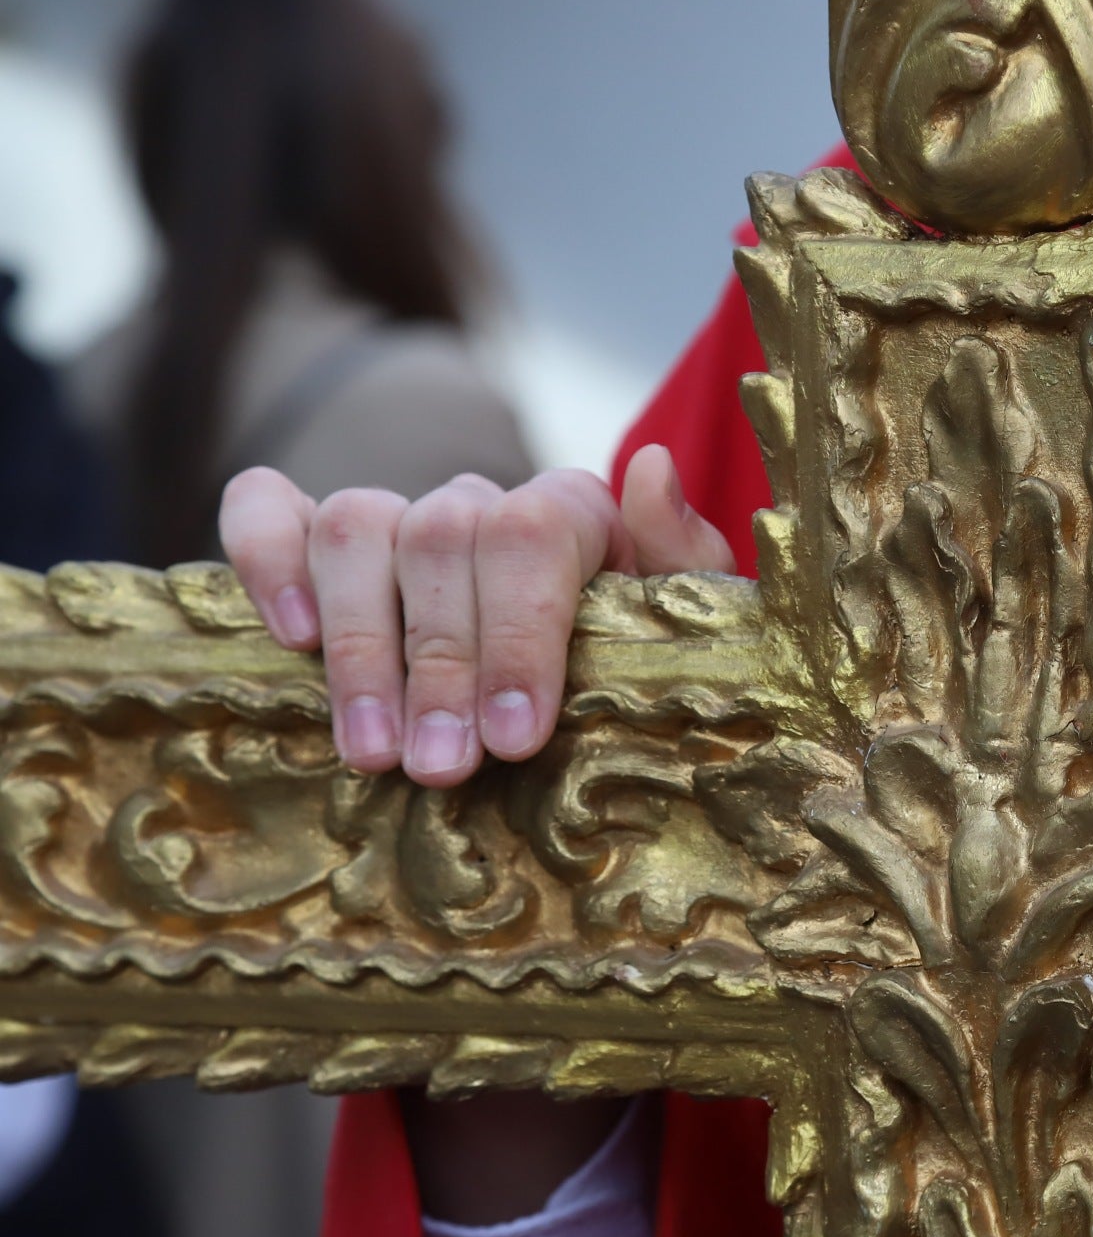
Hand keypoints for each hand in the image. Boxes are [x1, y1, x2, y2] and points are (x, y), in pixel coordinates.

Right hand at [220, 444, 733, 785]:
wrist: (573, 691)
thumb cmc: (625, 670)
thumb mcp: (680, 626)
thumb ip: (682, 556)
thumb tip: (652, 468)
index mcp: (572, 514)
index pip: (532, 533)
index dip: (519, 636)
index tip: (514, 737)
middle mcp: (478, 503)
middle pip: (440, 542)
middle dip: (441, 668)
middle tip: (441, 768)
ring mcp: (394, 518)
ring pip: (356, 531)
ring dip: (360, 647)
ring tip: (372, 752)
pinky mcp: (313, 539)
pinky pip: (266, 510)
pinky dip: (266, 559)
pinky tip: (289, 636)